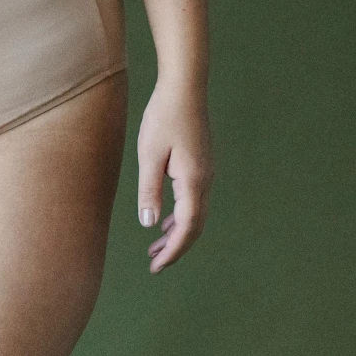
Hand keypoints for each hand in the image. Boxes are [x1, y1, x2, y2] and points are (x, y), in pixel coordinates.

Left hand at [134, 83, 210, 271]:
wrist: (184, 88)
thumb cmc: (163, 118)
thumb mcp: (149, 156)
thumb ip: (149, 191)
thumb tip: (150, 225)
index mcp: (194, 181)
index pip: (187, 227)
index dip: (173, 250)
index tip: (156, 267)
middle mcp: (205, 180)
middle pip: (195, 226)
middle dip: (176, 248)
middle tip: (155, 266)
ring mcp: (206, 172)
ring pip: (195, 214)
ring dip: (177, 233)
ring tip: (155, 249)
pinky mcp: (201, 165)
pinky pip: (194, 200)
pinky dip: (180, 216)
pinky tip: (164, 222)